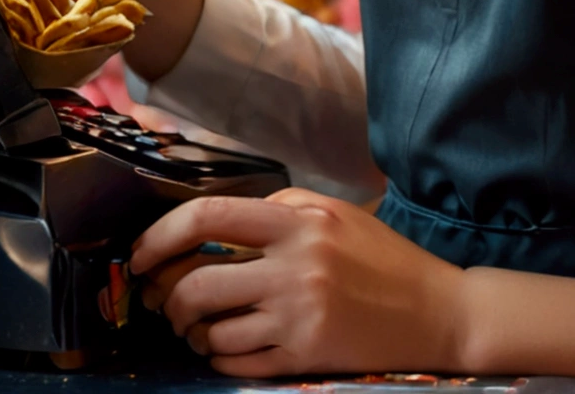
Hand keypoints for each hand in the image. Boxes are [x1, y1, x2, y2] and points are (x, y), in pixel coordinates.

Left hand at [131, 190, 464, 377]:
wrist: (433, 311)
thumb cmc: (381, 257)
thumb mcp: (335, 214)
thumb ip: (281, 210)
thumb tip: (216, 219)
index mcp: (300, 222)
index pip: (210, 216)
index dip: (162, 235)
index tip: (141, 253)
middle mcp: (295, 266)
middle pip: (198, 282)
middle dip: (168, 296)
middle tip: (165, 299)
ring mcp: (298, 316)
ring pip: (210, 330)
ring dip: (191, 332)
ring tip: (198, 326)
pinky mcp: (303, 357)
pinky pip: (234, 363)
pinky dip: (218, 356)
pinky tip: (226, 346)